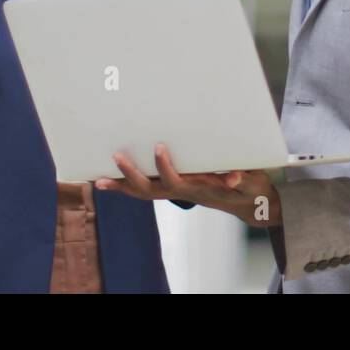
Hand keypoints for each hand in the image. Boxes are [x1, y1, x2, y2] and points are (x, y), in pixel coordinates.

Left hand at [95, 144, 281, 227]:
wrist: (250, 203)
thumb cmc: (250, 189)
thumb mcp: (251, 183)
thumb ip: (243, 179)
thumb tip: (233, 176)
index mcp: (199, 189)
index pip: (176, 182)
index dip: (165, 167)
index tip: (159, 147)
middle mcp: (184, 192)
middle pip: (151, 190)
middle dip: (132, 175)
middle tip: (116, 156)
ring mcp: (177, 192)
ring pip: (144, 193)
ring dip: (122, 186)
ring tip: (98, 180)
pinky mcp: (175, 189)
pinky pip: (146, 191)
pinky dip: (127, 187)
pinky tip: (111, 182)